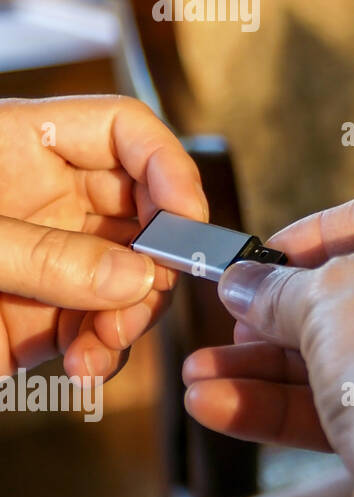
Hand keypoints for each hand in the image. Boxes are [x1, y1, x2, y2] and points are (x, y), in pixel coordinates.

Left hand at [0, 95, 207, 380]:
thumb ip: (47, 258)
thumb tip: (136, 277)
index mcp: (24, 147)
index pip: (125, 130)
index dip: (167, 165)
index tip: (186, 217)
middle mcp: (49, 199)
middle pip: (145, 210)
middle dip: (157, 258)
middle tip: (145, 293)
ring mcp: (52, 258)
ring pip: (135, 276)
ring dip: (135, 314)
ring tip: (105, 344)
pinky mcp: (45, 316)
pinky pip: (103, 327)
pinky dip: (105, 352)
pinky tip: (85, 366)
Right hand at [182, 185, 353, 461]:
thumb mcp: (327, 297)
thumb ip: (280, 288)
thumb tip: (246, 284)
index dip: (319, 230)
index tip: (265, 255)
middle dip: (284, 313)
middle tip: (234, 318)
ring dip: (272, 368)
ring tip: (200, 376)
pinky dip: (295, 406)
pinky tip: (220, 406)